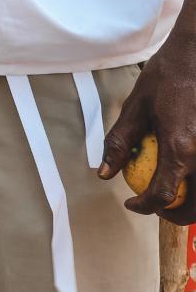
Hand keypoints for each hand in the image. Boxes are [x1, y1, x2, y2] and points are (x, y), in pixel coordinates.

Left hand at [100, 33, 195, 224]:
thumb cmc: (168, 76)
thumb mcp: (135, 108)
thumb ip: (119, 142)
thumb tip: (104, 173)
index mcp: (181, 148)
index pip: (164, 195)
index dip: (145, 207)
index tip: (132, 204)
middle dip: (174, 214)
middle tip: (155, 207)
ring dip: (191, 202)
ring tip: (170, 195)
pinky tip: (184, 173)